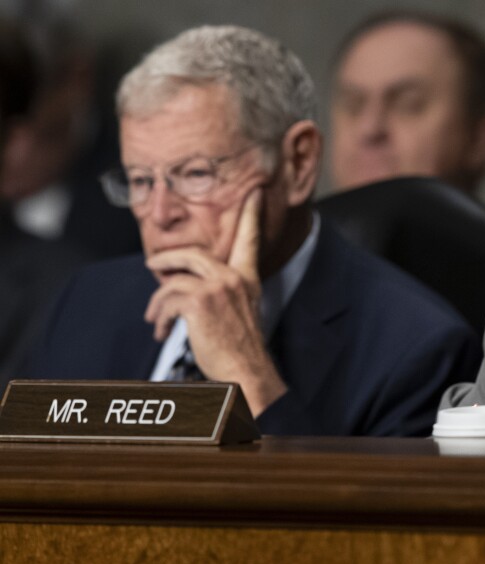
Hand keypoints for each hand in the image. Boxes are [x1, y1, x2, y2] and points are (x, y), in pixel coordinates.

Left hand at [144, 190, 286, 415]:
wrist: (245, 371)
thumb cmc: (240, 350)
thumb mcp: (239, 313)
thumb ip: (223, 293)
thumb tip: (186, 287)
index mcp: (247, 279)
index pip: (249, 240)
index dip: (251, 214)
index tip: (254, 192)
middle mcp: (234, 278)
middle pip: (193, 254)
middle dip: (167, 259)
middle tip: (153, 265)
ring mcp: (217, 288)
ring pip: (172, 281)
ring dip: (158, 303)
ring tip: (154, 318)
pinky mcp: (199, 302)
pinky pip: (166, 300)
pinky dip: (158, 317)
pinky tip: (160, 331)